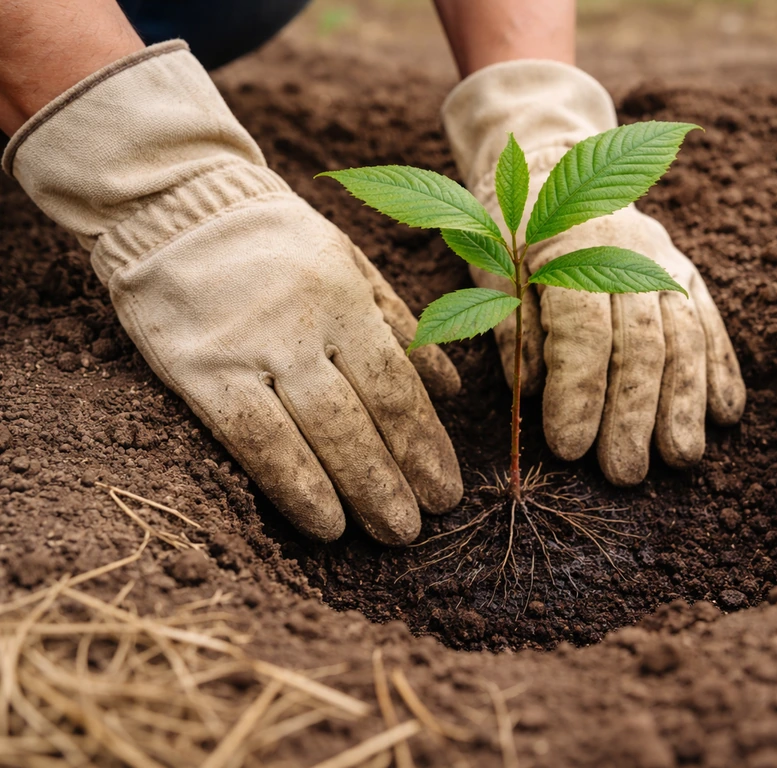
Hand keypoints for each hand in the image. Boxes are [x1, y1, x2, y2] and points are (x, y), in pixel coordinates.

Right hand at [4, 42, 462, 542]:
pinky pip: (253, 439)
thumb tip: (450, 387)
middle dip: (399, 477)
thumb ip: (399, 324)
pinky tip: (323, 523)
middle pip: (364, 415)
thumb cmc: (274, 240)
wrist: (175, 200)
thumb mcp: (349, 262)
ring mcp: (250, 348)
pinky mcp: (198, 370)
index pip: (397, 383)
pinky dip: (292, 484)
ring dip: (360, 490)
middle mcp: (305, 325)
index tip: (446, 487)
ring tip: (392, 532)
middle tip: (423, 526)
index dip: (425, 441)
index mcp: (345, 295)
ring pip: (318, 432)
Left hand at [443, 60, 744, 484]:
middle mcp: (629, 253)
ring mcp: (666, 263)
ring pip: (684, 338)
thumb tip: (535, 391)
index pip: (583, 329)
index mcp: (570, 246)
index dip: (578, 392)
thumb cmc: (511, 229)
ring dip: (685, 403)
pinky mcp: (689, 274)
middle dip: (632, 414)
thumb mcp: (490, 267)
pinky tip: (728, 415)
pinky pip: (712, 324)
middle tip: (624, 474)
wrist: (559, 164)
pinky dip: (722, 370)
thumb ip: (512, 325)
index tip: (568, 448)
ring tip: (681, 459)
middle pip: (641, 344)